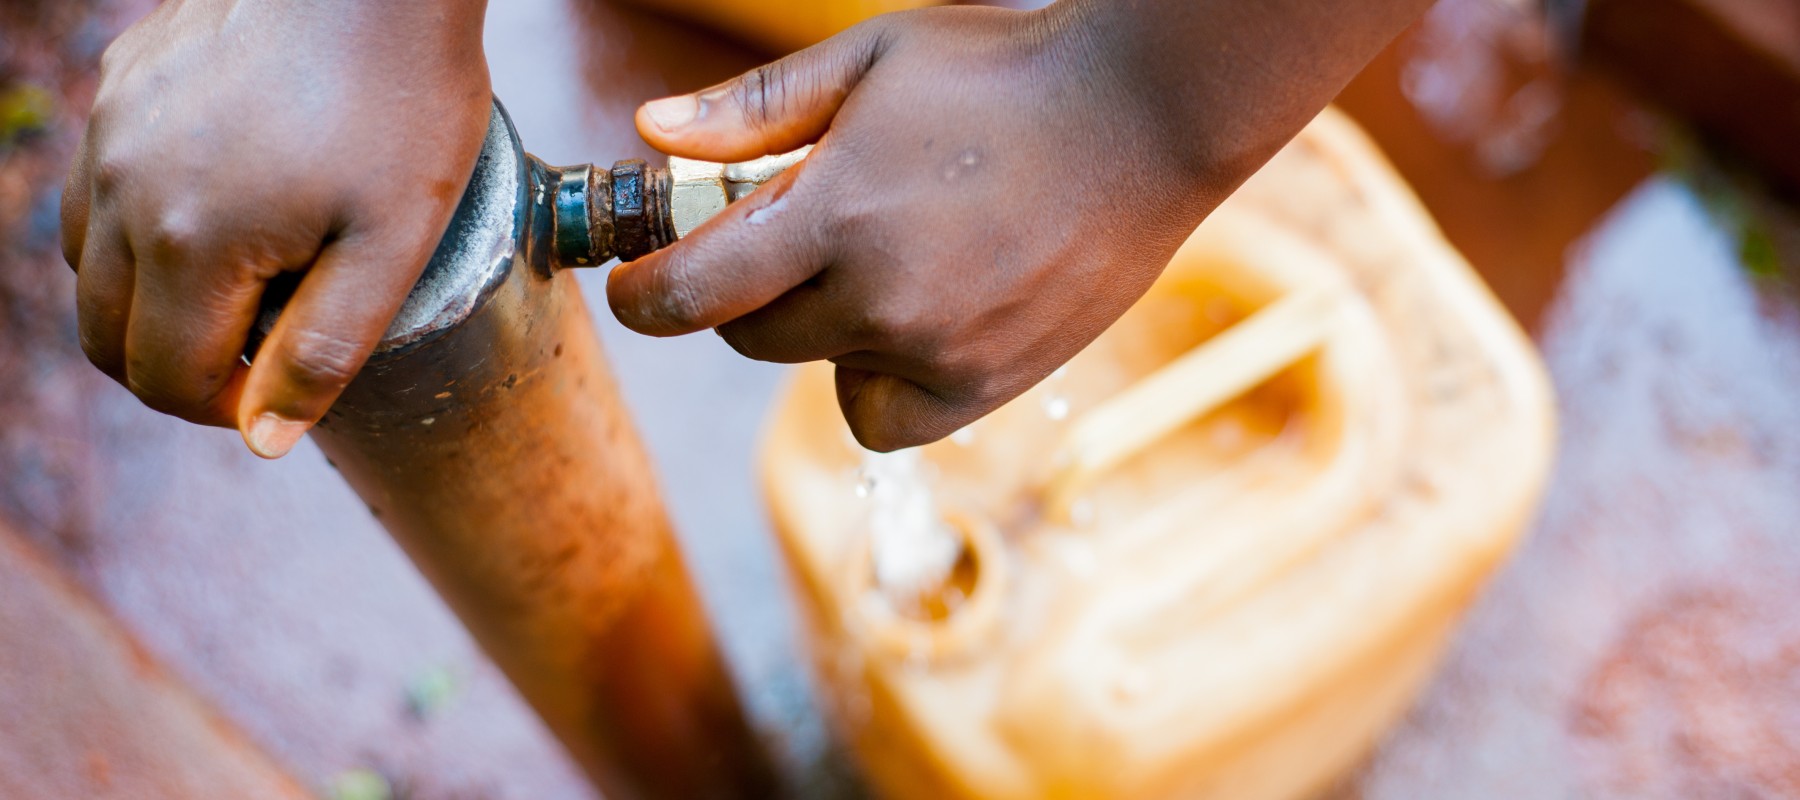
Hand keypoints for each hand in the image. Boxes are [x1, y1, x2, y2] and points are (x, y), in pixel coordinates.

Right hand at [62, 0, 490, 457]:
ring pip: (92, 265)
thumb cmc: (401, 101)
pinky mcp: (120, 84)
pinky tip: (227, 209)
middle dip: (178, 367)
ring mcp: (111, 130)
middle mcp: (123, 187)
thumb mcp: (391, 245)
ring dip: (153, 302)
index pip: (163, 380)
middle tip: (263, 353)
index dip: (224, 410)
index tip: (281, 391)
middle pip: (107, 335)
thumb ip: (324, 350)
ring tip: (249, 286)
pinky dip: (142, 229)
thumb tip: (264, 439)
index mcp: (188, 241)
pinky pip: (102, 188)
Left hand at [608, 7, 1227, 450]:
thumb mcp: (870, 63)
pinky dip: (878, 382)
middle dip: (743, 293)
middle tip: (788, 238)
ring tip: (878, 263)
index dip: (644, 297)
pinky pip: (886, 415)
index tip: (634, 288)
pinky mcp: (987, 384)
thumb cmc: (1003, 74)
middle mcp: (882, 297)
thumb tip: (649, 133)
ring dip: (820, 330)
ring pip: (821, 372)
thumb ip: (755, 110)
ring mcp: (939, 350)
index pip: (695, 291)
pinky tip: (913, 320)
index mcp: (837, 212)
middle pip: (752, 335)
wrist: (1145, 120)